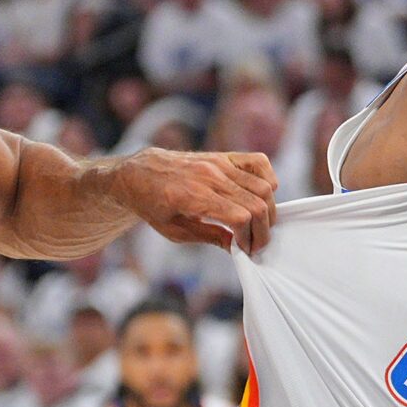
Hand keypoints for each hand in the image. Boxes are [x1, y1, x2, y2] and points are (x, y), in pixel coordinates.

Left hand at [114, 148, 276, 251]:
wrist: (138, 173)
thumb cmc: (151, 204)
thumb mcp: (174, 231)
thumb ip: (209, 237)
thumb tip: (237, 247)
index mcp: (192, 197)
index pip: (240, 217)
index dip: (248, 238)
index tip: (244, 250)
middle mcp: (209, 176)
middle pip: (256, 204)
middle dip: (262, 230)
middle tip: (256, 244)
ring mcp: (218, 163)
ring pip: (263, 186)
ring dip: (268, 210)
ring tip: (259, 225)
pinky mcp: (223, 156)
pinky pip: (258, 162)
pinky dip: (268, 179)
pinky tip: (262, 196)